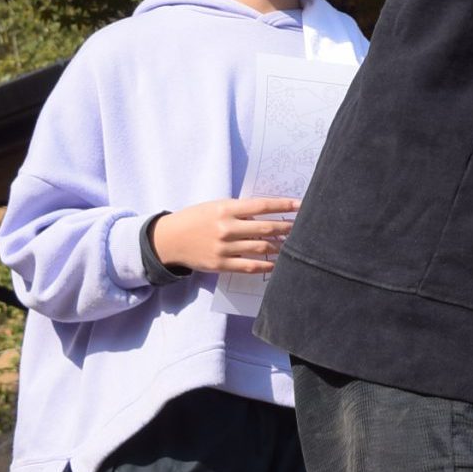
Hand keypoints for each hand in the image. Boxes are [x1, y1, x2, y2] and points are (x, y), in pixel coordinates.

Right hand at [152, 197, 297, 274]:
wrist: (168, 239)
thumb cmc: (196, 219)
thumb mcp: (216, 206)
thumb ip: (240, 209)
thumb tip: (268, 212)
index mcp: (226, 209)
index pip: (262, 205)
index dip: (284, 205)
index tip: (301, 205)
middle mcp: (227, 228)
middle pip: (266, 228)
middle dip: (287, 227)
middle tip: (303, 227)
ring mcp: (224, 248)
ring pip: (261, 247)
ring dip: (279, 246)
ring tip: (292, 244)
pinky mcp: (220, 264)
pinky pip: (248, 266)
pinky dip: (265, 265)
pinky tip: (276, 263)